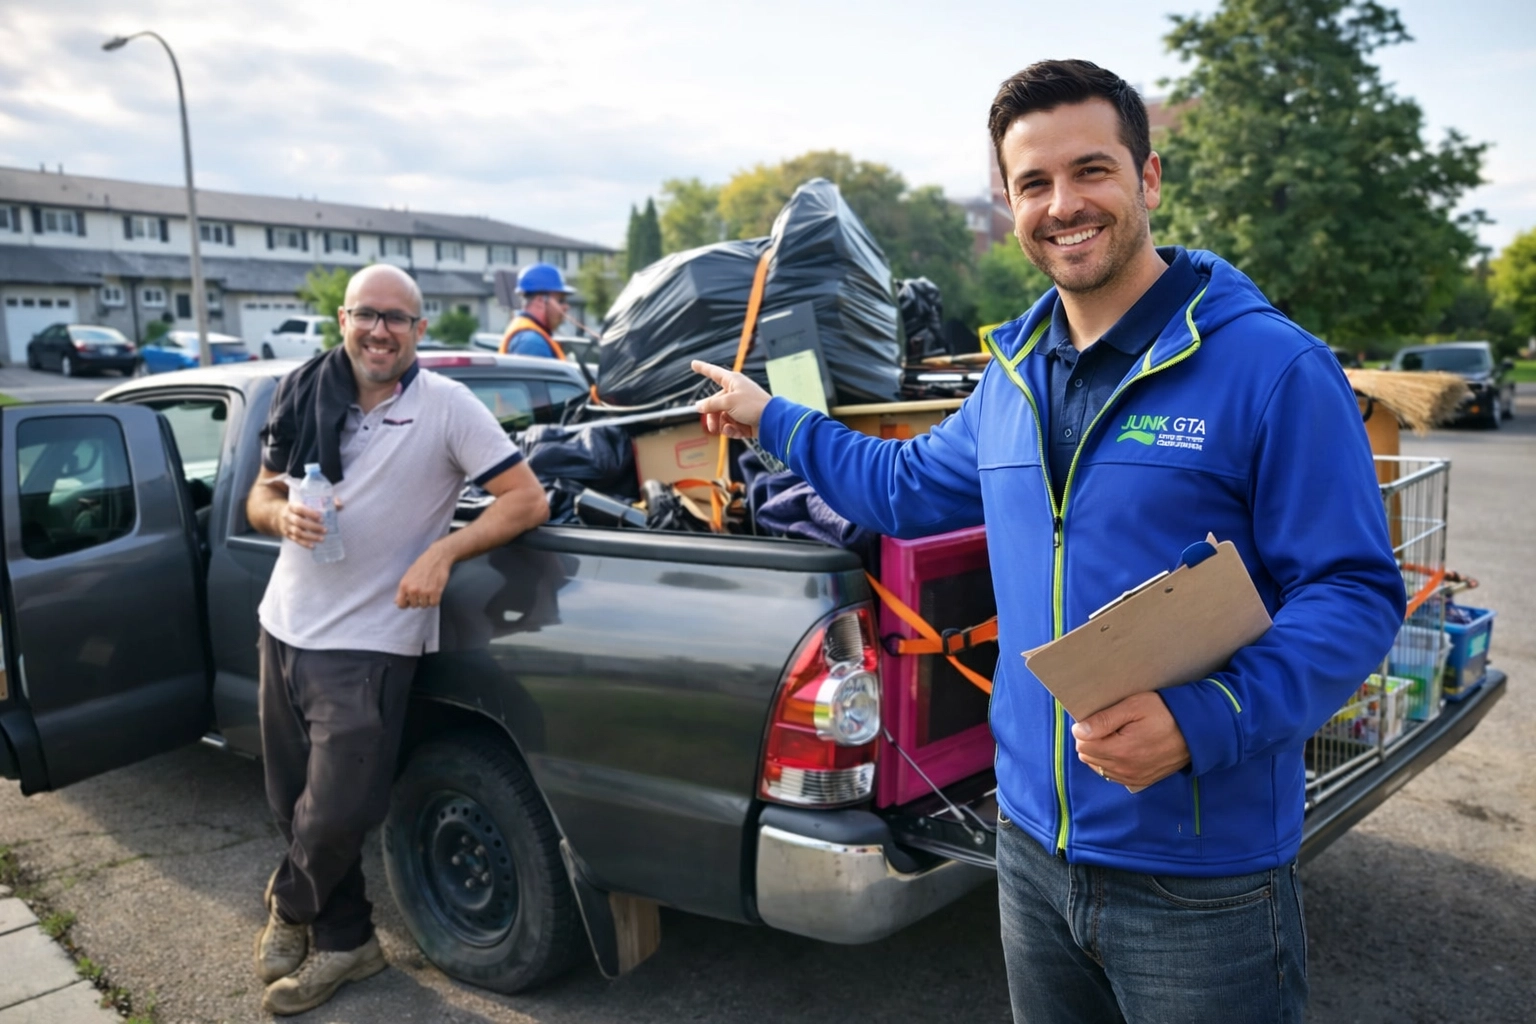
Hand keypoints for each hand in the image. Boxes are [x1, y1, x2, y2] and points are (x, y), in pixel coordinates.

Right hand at [280, 503, 325, 548]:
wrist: (279, 515)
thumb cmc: (298, 509)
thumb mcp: (303, 502)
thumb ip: (318, 504)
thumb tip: (338, 506)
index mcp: (292, 506)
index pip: (300, 509)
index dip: (310, 513)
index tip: (321, 518)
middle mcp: (288, 516)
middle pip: (299, 522)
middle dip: (313, 527)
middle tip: (325, 530)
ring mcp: (287, 526)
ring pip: (298, 532)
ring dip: (311, 536)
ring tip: (322, 539)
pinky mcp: (287, 534)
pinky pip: (296, 540)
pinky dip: (305, 543)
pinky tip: (313, 546)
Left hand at [396, 548, 451, 608]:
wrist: (436, 557)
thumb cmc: (422, 565)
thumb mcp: (408, 575)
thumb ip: (403, 589)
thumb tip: (396, 602)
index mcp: (404, 585)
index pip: (401, 604)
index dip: (406, 604)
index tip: (411, 601)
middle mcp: (412, 590)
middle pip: (414, 605)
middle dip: (419, 600)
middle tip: (423, 591)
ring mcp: (424, 592)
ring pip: (425, 605)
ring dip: (428, 600)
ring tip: (430, 589)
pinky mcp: (435, 592)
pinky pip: (434, 604)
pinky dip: (435, 600)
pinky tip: (435, 591)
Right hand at [691, 360, 769, 438]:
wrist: (771, 421)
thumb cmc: (753, 405)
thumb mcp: (728, 402)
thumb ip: (711, 404)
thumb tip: (699, 406)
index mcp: (732, 382)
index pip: (714, 373)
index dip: (703, 368)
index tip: (693, 363)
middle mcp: (735, 393)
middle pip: (715, 403)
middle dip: (712, 416)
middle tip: (712, 427)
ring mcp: (739, 407)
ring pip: (721, 417)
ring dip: (721, 425)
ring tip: (725, 430)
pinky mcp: (744, 420)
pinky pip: (731, 425)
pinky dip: (731, 430)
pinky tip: (734, 431)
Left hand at [1072, 691, 1191, 789]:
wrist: (1196, 732)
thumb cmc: (1165, 713)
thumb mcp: (1134, 707)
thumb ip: (1104, 720)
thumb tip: (1078, 731)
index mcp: (1120, 751)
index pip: (1081, 744)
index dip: (1086, 728)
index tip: (1100, 718)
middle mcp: (1124, 770)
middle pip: (1087, 756)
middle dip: (1093, 740)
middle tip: (1111, 725)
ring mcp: (1132, 778)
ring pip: (1098, 767)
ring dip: (1102, 752)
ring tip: (1120, 736)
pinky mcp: (1140, 781)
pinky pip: (1113, 775)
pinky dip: (1113, 763)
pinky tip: (1125, 748)